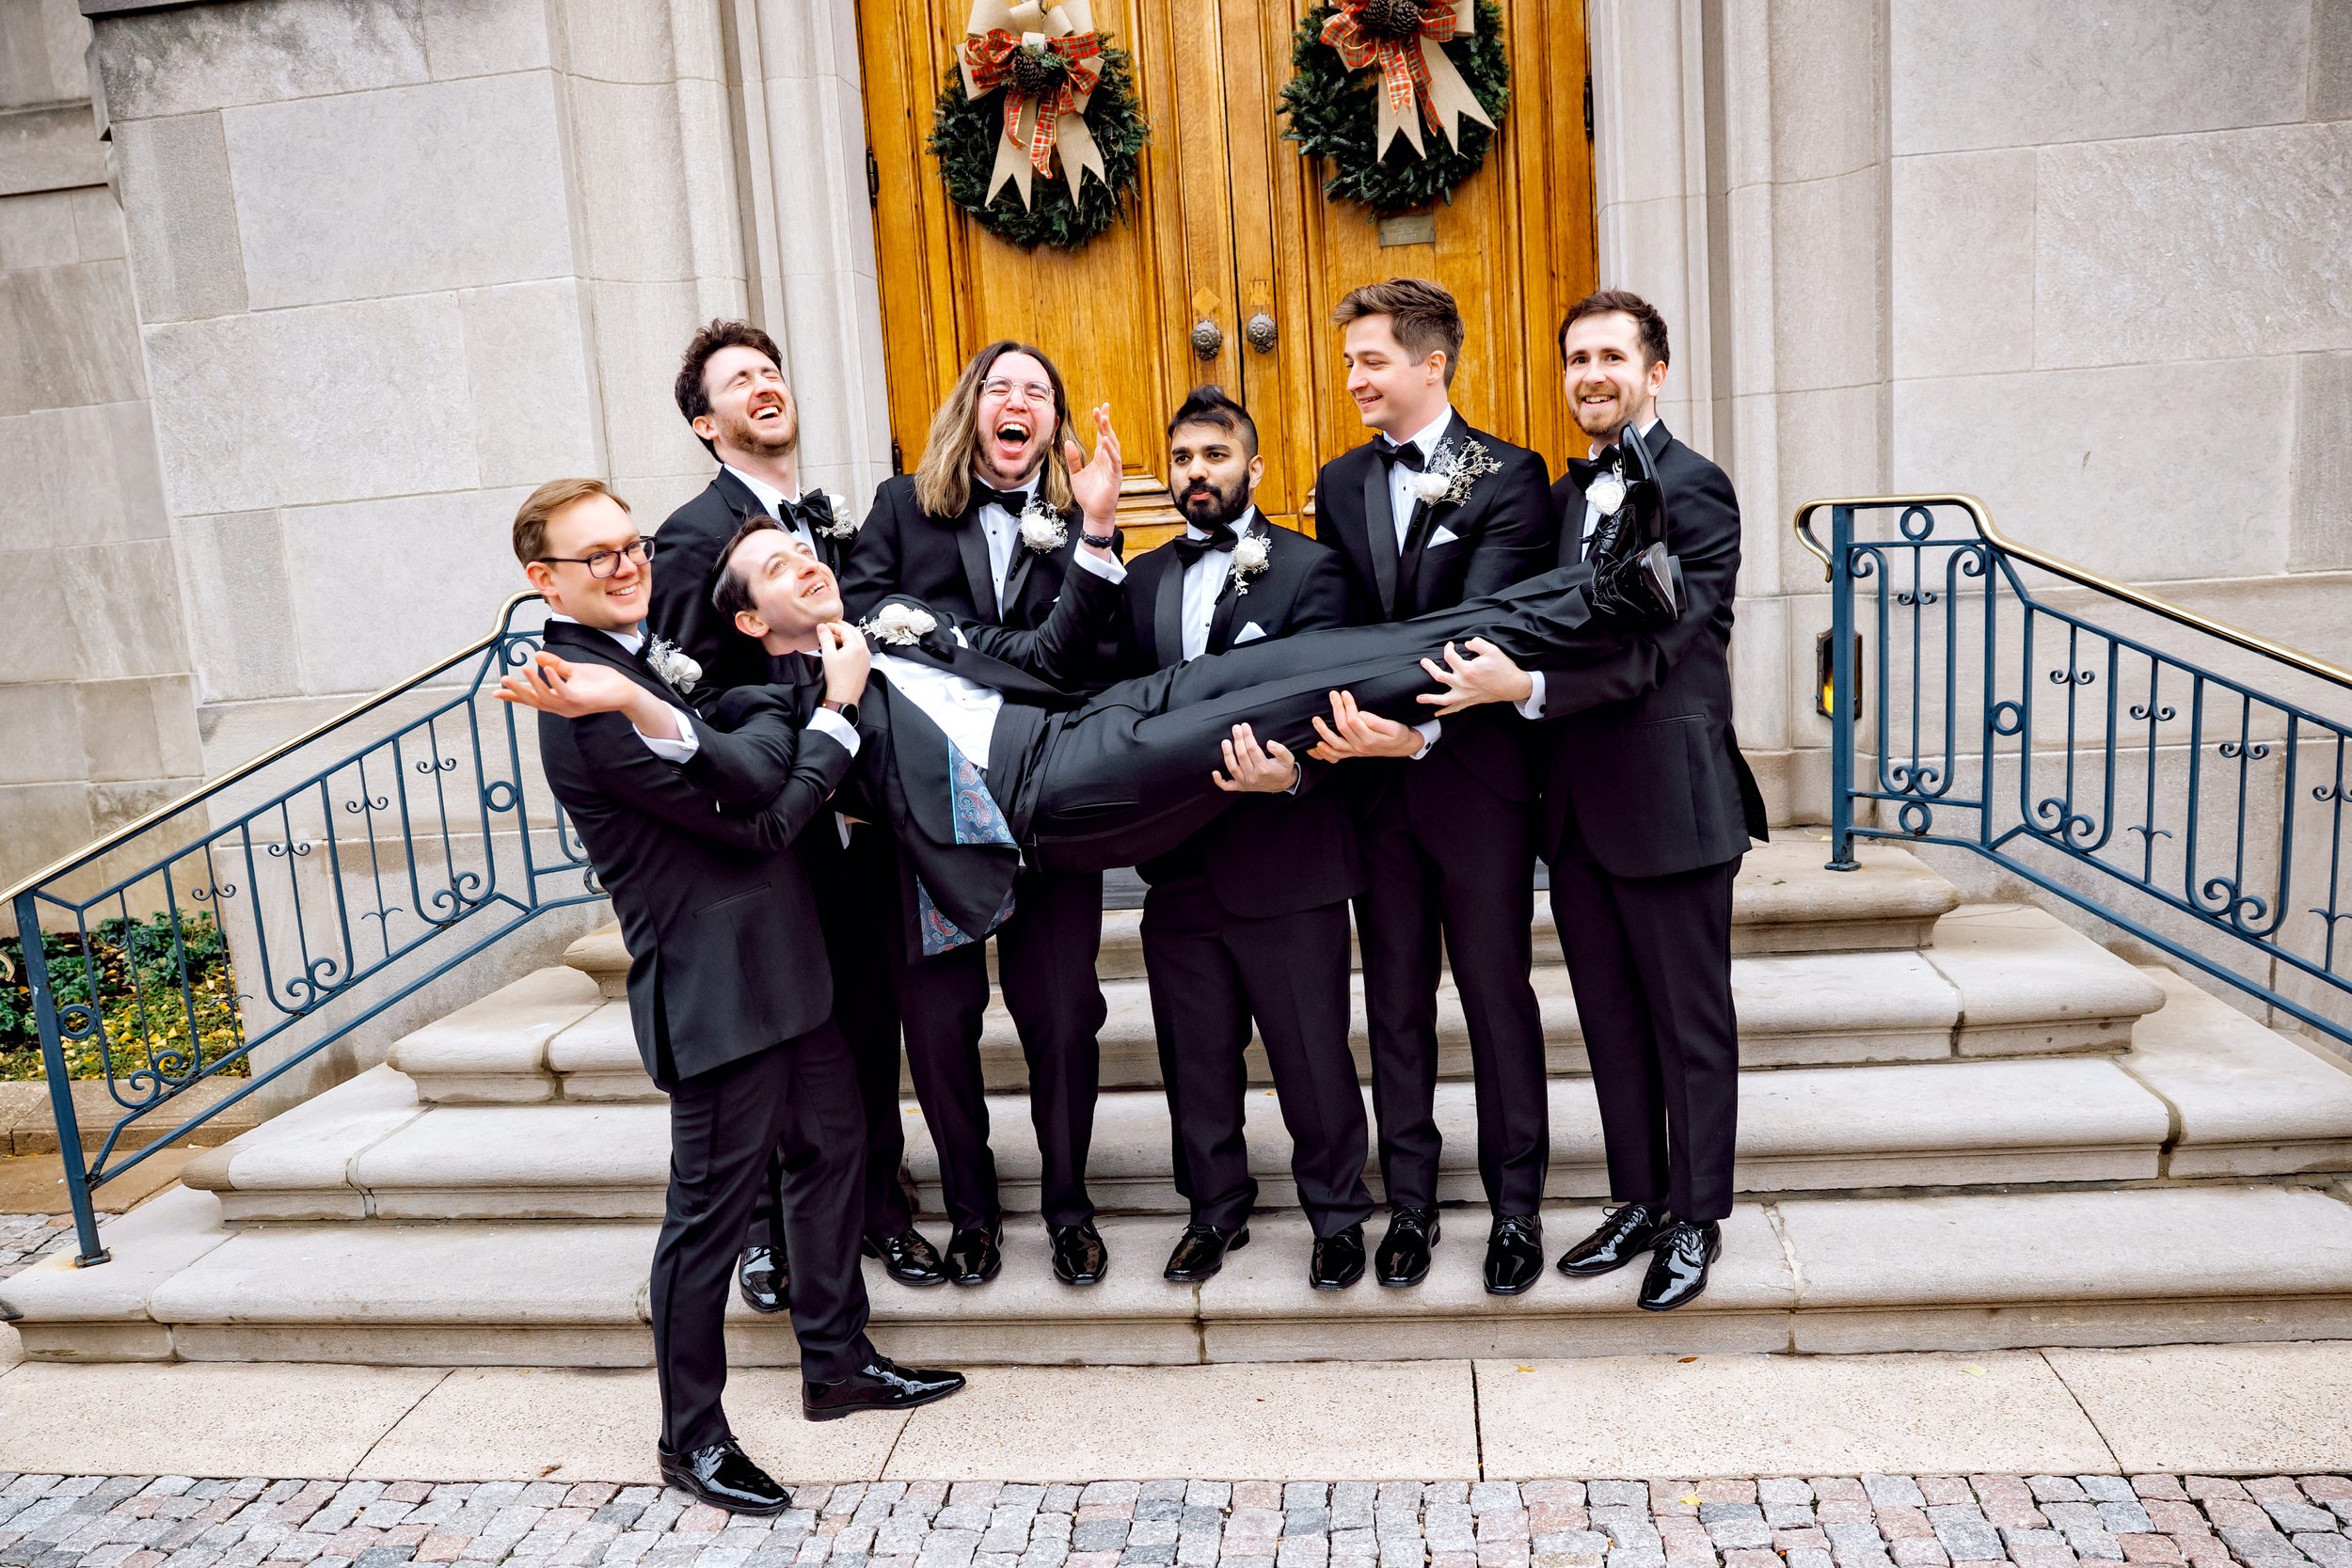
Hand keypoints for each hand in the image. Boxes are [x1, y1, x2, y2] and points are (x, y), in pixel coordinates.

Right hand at [497, 652, 635, 717]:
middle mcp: (562, 706)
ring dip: (534, 683)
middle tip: (503, 680)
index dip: (515, 696)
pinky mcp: (581, 701)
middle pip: (534, 701)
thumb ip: (556, 664)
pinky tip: (546, 669)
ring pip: (546, 697)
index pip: (533, 699)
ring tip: (524, 669)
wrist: (624, 691)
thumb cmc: (602, 682)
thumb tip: (537, 655)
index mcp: (559, 699)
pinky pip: (563, 692)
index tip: (496, 693)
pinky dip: (554, 680)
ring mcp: (571, 706)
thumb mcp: (574, 670)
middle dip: (518, 691)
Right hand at [816, 621, 869, 705]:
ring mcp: (867, 658)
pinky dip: (851, 645)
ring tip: (835, 637)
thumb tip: (822, 627)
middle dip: (843, 628)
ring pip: (858, 641)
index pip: (845, 630)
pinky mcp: (865, 665)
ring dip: (848, 636)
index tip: (825, 626)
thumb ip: (825, 638)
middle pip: (855, 633)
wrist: (844, 696)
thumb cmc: (837, 678)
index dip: (834, 626)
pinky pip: (860, 650)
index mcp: (857, 646)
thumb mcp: (828, 655)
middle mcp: (865, 651)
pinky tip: (842, 648)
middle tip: (832, 627)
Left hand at [1065, 402, 1123, 538]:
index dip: (1101, 422)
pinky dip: (1110, 451)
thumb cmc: (1087, 495)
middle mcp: (1108, 460)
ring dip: (1108, 433)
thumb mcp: (1075, 474)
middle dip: (1105, 422)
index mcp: (1100, 458)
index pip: (1101, 435)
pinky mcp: (1115, 478)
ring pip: (1113, 446)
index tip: (1099, 408)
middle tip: (1102, 408)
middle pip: (1108, 436)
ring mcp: (1113, 468)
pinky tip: (1105, 441)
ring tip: (1103, 420)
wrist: (1093, 513)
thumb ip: (1073, 459)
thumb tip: (1067, 442)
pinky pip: (1114, 461)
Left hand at [1211, 724, 1299, 793]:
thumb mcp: (1288, 759)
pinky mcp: (1241, 787)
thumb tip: (1269, 743)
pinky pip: (1227, 787)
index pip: (1253, 749)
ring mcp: (1246, 783)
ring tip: (1225, 742)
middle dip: (1238, 740)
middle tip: (1236, 728)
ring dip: (1227, 754)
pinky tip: (1214, 772)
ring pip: (1232, 768)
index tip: (1245, 726)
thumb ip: (1281, 750)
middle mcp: (1253, 777)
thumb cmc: (1283, 769)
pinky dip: (1219, 781)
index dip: (1248, 736)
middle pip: (1242, 756)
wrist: (1282, 785)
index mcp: (1264, 769)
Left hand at [1306, 690, 1427, 762]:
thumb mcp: (1394, 727)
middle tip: (1333, 695)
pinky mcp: (1354, 753)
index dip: (1347, 705)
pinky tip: (1318, 744)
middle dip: (1336, 709)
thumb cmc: (1399, 735)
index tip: (1345, 693)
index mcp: (1370, 739)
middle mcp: (1361, 747)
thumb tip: (1361, 714)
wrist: (1404, 748)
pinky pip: (1337, 755)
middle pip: (1342, 728)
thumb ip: (1377, 722)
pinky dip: (1326, 752)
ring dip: (1323, 731)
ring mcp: (1356, 752)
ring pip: (1335, 743)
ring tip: (1315, 719)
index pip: (1353, 720)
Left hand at [1415, 638, 1533, 716]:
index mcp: (1467, 670)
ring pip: (1443, 698)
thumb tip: (1466, 644)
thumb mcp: (1492, 650)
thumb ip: (1477, 643)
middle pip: (1439, 676)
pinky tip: (1436, 713)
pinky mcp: (1469, 701)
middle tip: (1424, 662)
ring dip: (1430, 698)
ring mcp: (1465, 694)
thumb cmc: (1503, 667)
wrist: (1513, 685)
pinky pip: (1455, 709)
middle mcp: (1463, 683)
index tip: (1451, 645)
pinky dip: (1445, 712)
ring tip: (1418, 698)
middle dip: (1429, 667)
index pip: (1450, 657)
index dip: (1448, 649)